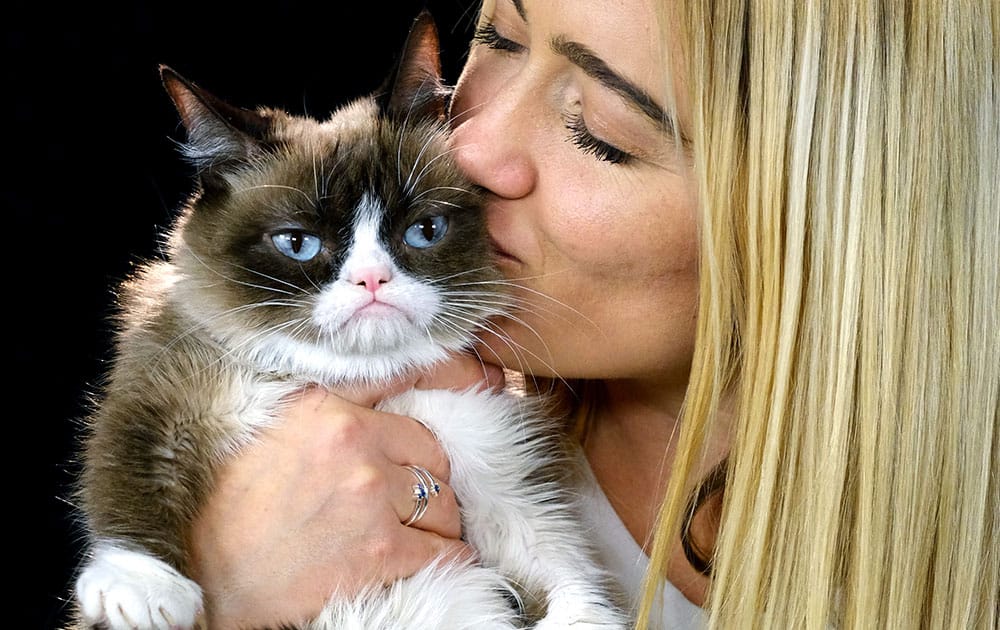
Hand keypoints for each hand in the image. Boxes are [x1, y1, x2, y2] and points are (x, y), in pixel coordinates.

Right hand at [188, 354, 503, 628]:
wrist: (208, 584)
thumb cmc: (228, 510)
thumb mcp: (268, 431)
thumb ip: (325, 406)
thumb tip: (386, 394)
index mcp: (320, 403)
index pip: (407, 370)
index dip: (457, 373)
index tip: (486, 377)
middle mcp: (349, 439)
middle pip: (433, 448)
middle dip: (427, 475)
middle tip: (402, 498)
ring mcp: (367, 494)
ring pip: (444, 499)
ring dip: (436, 520)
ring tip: (403, 535)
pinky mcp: (380, 549)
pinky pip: (445, 548)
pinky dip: (447, 557)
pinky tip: (429, 561)